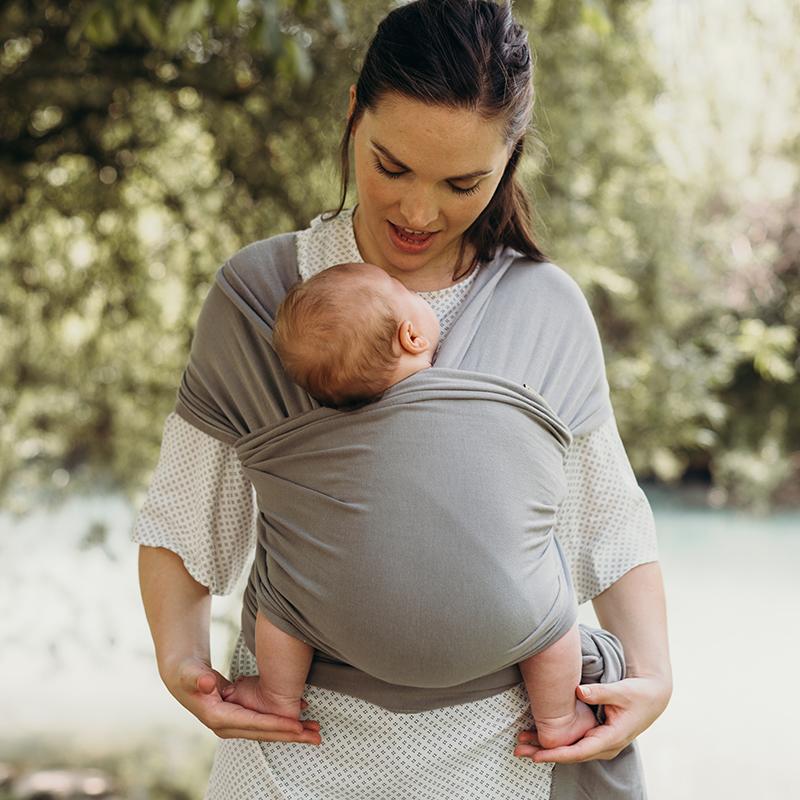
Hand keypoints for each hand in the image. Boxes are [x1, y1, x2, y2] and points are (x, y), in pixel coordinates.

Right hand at [161, 655, 320, 743]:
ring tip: (315, 733)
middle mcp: (226, 726)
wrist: (182, 677)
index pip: (253, 724)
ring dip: (290, 733)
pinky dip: (282, 725)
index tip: (297, 726)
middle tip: (315, 735)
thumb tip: (208, 683)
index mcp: (217, 717)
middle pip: (264, 733)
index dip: (276, 725)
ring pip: (267, 731)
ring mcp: (233, 725)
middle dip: (290, 735)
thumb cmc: (187, 672)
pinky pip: (264, 724)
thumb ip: (197, 677)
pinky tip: (300, 723)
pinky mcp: (239, 719)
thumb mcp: (190, 672)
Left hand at [514, 675, 670, 762]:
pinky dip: (556, 743)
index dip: (557, 753)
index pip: (580, 751)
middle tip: (519, 749)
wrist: (652, 697)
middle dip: (544, 753)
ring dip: (547, 749)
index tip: (538, 754)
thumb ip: (600, 692)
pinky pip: (574, 744)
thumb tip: (579, 691)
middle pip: (571, 755)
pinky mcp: (596, 738)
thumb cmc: (638, 693)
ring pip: (570, 751)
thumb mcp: (621, 690)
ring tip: (522, 745)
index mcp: (612, 738)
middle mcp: (605, 746)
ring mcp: (601, 744)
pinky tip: (538, 738)